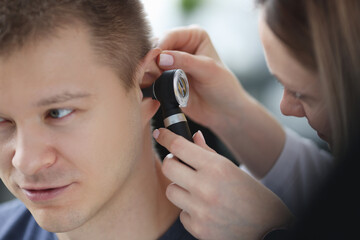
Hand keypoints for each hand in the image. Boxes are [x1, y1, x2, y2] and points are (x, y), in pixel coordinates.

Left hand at [153, 128, 292, 239]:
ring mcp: (200, 210)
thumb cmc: (254, 197)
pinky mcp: (198, 229)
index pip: (179, 146)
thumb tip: (193, 137)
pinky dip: (189, 210)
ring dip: (180, 188)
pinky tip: (206, 210)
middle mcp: (205, 188)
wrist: (269, 230)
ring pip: (171, 191)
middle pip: (168, 167)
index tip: (161, 134)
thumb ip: (208, 153)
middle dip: (172, 163)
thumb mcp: (233, 169)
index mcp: (216, 168)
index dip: (166, 137)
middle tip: (180, 164)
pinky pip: (181, 213)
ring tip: (198, 191)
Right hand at [156, 26, 285, 178]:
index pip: (169, 36)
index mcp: (192, 36)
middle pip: (155, 48)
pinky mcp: (164, 79)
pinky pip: (148, 78)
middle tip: (157, 75)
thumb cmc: (223, 87)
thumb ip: (185, 61)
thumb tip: (161, 57)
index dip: (161, 47)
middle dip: (152, 61)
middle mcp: (179, 47)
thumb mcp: (208, 70)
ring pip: (148, 63)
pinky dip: (147, 83)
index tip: (158, 61)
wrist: (223, 112)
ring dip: (148, 73)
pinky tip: (153, 89)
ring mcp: (170, 64)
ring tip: (157, 83)